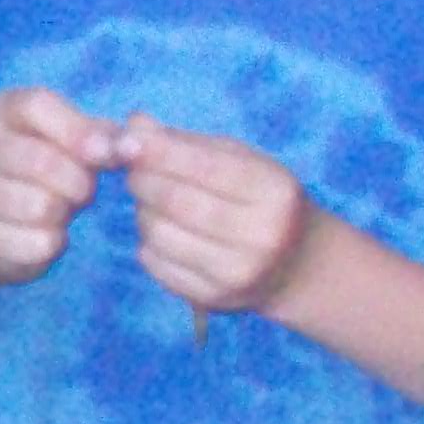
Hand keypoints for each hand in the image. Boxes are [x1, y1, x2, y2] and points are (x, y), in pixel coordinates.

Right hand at [0, 85, 115, 287]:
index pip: (36, 105)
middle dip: (77, 181)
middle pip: (39, 159)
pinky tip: (45, 236)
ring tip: (59, 211)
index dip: (76, 130)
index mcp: (0, 109)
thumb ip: (100, 138)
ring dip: (62, 213)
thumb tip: (129, 146)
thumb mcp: (69, 145)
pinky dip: (50, 243)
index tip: (106, 154)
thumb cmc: (39, 174)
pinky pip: (33, 242)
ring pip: (38, 205)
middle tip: (84, 192)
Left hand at [114, 114, 313, 314]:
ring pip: (161, 235)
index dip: (158, 152)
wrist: (296, 264)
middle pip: (177, 202)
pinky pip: (158, 266)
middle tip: (133, 170)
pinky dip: (148, 244)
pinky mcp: (214, 299)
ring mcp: (238, 273)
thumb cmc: (262, 199)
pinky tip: (162, 233)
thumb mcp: (241, 161)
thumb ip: (188, 143)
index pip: (204, 166)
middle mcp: (261, 235)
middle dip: (143, 180)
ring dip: (143, 212)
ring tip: (151, 202)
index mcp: (274, 191)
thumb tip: (134, 124)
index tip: (127, 141)